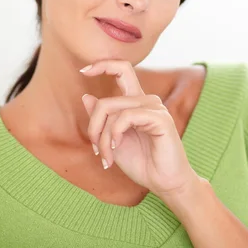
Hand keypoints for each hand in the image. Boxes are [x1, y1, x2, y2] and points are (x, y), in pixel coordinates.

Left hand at [80, 60, 197, 196]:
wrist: (164, 182)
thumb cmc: (142, 163)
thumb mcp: (112, 141)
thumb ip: (101, 120)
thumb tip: (86, 97)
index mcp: (136, 103)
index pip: (122, 70)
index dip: (102, 65)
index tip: (83, 71)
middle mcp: (146, 101)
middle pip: (107, 101)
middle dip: (93, 127)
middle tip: (95, 150)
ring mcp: (155, 108)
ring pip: (113, 110)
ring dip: (103, 137)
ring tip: (106, 157)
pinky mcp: (160, 119)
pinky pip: (126, 117)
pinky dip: (114, 133)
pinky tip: (116, 148)